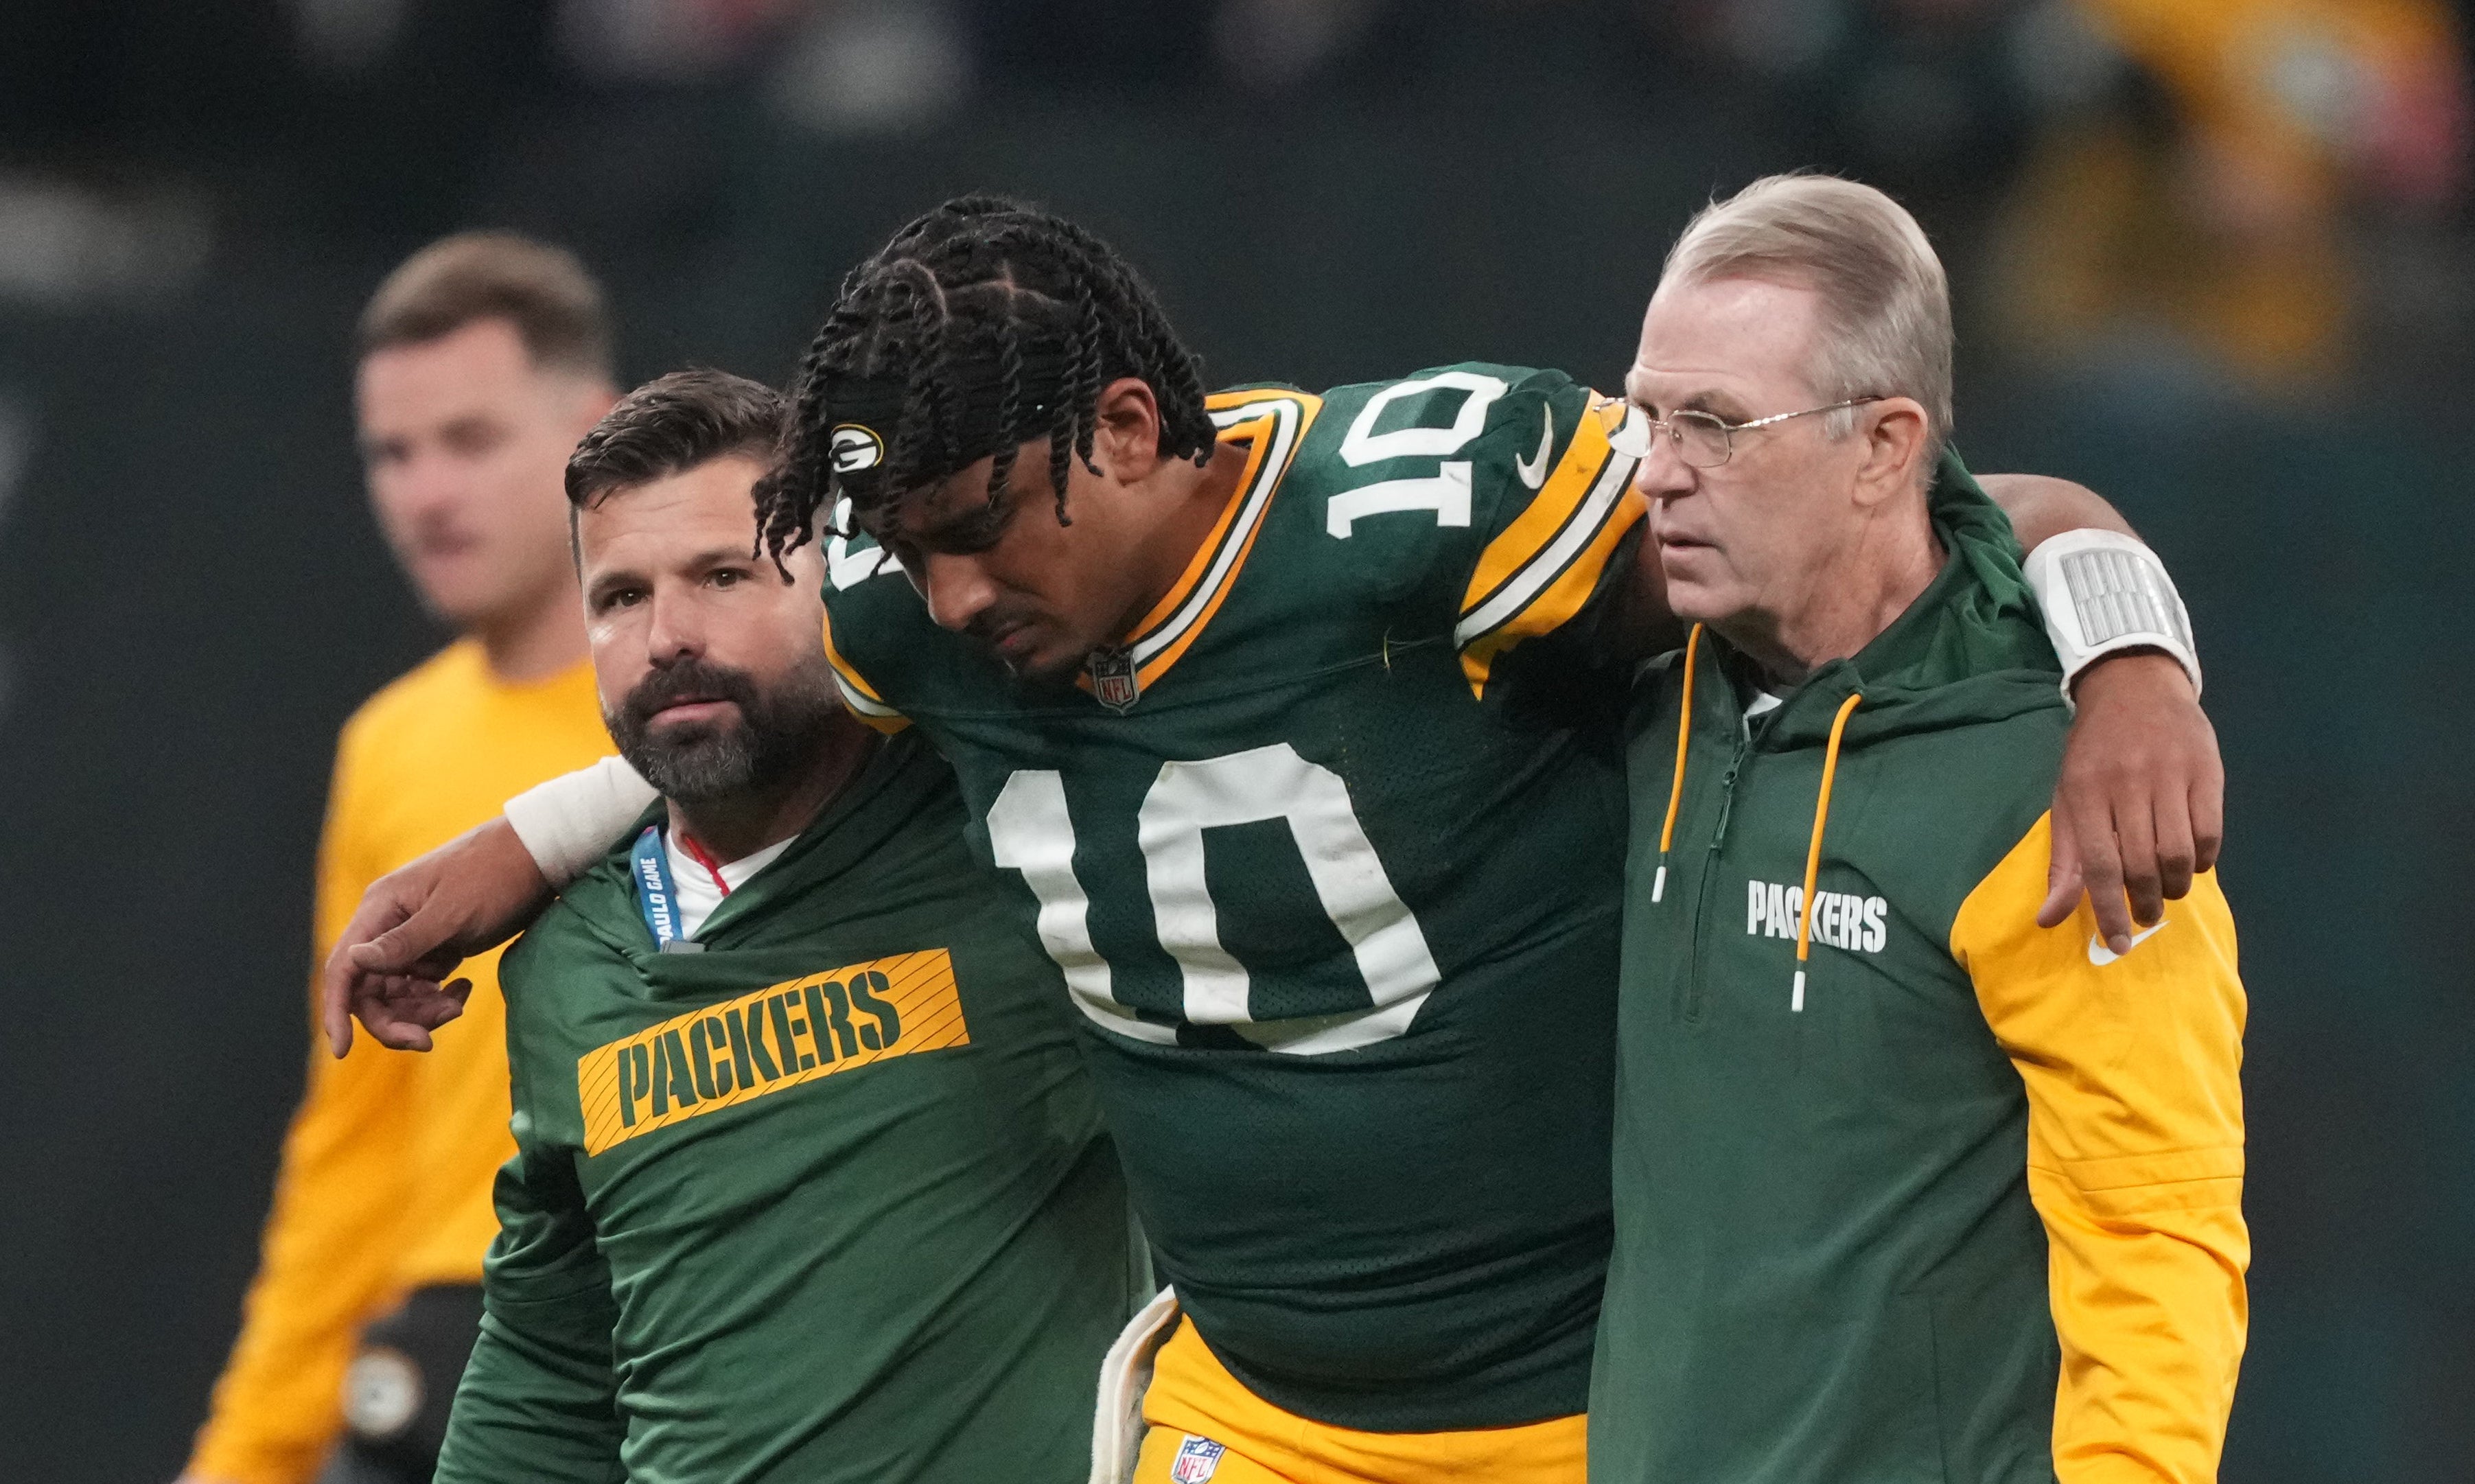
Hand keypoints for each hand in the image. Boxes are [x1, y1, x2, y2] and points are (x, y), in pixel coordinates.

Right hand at [319, 818, 554, 1055]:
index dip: (336, 1010)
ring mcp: (415, 938)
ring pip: (399, 994)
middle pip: (371, 990)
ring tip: (458, 1005)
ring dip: (422, 1012)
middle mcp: (390, 924)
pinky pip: (425, 988)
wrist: (540, 856)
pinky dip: (440, 999)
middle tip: (427, 1041)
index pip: (343, 968)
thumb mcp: (451, 912)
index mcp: (381, 909)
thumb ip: (404, 942)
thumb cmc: (494, 875)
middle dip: (394, 1020)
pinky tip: (464, 991)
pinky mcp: (440, 947)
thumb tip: (353, 961)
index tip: (343, 1050)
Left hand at [2039, 651, 2223, 950]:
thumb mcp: (2067, 798)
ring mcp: (2170, 775)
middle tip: (2146, 916)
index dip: (2108, 911)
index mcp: (2085, 794)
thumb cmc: (2094, 752)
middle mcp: (2126, 785)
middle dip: (2145, 903)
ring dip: (2176, 885)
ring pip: (2180, 853)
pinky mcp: (2206, 770)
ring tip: (2168, 889)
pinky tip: (2194, 861)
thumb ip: (2063, 861)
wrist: (2134, 686)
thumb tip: (2049, 919)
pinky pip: (2211, 831)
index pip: (2097, 866)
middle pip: (2142, 864)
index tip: (2117, 945)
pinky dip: (2205, 858)